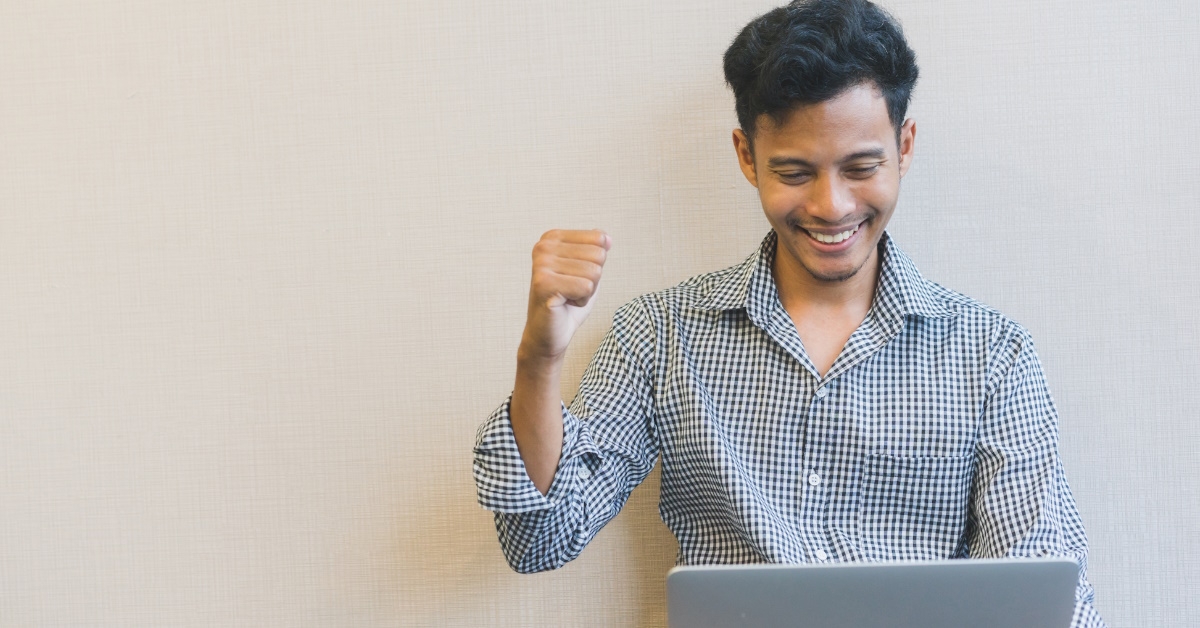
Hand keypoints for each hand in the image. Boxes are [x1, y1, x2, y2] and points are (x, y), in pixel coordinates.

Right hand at [519, 229, 611, 363]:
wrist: (549, 334)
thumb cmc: (568, 303)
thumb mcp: (587, 271)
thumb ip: (595, 250)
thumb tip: (606, 237)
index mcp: (552, 238)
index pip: (599, 239)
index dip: (596, 264)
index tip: (575, 277)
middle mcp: (544, 246)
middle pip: (598, 255)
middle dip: (593, 278)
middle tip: (572, 290)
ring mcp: (542, 264)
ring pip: (594, 272)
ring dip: (587, 291)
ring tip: (567, 297)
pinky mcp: (544, 283)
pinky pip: (586, 287)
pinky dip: (581, 300)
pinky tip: (565, 304)